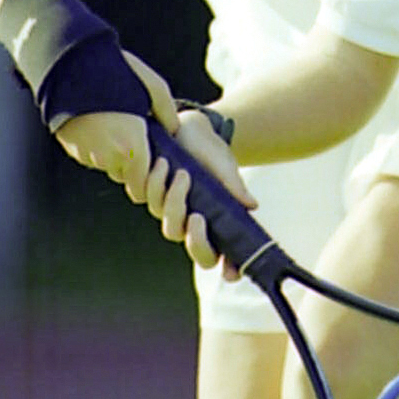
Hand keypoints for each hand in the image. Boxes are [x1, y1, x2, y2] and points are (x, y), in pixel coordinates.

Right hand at [54, 49, 178, 198]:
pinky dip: (98, 147)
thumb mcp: (152, 87)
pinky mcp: (72, 149)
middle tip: (137, 135)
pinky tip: (100, 122)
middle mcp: (108, 157)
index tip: (155, 151)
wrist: (71, 64)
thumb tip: (174, 130)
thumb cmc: (117, 72)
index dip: (152, 169)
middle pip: (127, 174)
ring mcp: (87, 155)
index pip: (145, 180)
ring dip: (115, 154)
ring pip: (108, 166)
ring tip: (118, 124)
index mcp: (131, 145)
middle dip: (134, 161)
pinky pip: (91, 157)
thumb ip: (168, 113)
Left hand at [145, 109, 256, 275]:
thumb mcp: (226, 168)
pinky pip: (147, 200)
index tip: (230, 271)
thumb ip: (235, 187)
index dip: (229, 268)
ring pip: (169, 226)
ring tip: (182, 173)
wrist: (190, 127)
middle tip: (197, 216)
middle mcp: (194, 223)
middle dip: (195, 239)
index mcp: (217, 222)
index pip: (225, 255)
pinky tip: (163, 164)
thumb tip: (251, 205)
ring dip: (174, 200)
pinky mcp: (152, 195)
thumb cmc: (212, 153)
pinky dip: (155, 183)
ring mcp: (172, 212)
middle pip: (196, 251)